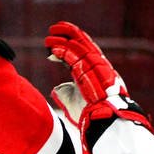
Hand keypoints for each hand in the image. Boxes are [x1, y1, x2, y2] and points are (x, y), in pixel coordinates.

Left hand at [45, 21, 152, 143]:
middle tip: (54, 28)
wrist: (105, 124)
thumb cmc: (93, 117)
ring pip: (77, 46)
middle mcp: (100, 65)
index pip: (87, 49)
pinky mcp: (90, 71)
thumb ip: (68, 92)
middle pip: (83, 42)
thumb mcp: (78, 101)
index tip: (60, 39)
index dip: (73, 42)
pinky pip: (74, 56)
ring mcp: (96, 67)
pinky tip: (52, 48)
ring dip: (61, 41)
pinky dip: (62, 50)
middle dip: (68, 33)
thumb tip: (56, 88)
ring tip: (48, 38)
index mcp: (101, 71)